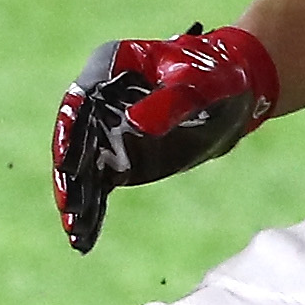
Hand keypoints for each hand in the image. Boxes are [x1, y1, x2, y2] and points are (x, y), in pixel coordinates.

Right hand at [52, 24, 278, 253]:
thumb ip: (171, 101)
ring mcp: (105, 132)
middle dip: (69, 172)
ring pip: (82, 167)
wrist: (237, 91)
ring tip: (75, 230)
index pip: (81, 99)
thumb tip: (136, 123)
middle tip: (68, 203)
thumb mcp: (201, 82)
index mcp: (111, 67)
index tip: (68, 159)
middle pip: (74, 138)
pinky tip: (84, 237)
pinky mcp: (118, 159)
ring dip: (77, 198)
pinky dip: (91, 210)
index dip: (71, 129)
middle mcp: (99, 101)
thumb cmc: (218, 74)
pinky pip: (98, 185)